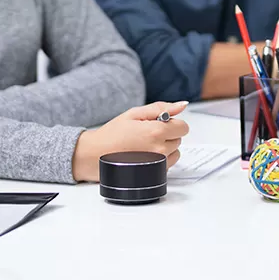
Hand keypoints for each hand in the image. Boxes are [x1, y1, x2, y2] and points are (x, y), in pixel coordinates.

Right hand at [71, 101, 188, 181]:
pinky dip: (160, 159)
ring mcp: (158, 164)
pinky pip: (168, 164)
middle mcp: (160, 150)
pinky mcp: (154, 174)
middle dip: (166, 135)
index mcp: (156, 132)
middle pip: (178, 139)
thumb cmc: (112, 134)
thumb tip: (182, 105)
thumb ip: (161, 108)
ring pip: (175, 153)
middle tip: (145, 134)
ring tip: (144, 146)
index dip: (171, 123)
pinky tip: (144, 156)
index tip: (158, 124)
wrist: (95, 156)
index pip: (183, 127)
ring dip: (165, 148)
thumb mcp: (134, 114)